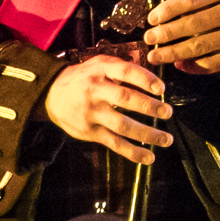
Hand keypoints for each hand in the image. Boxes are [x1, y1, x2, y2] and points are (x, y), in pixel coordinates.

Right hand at [44, 53, 176, 164]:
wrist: (51, 94)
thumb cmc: (83, 78)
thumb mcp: (98, 64)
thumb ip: (122, 67)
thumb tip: (151, 71)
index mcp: (100, 70)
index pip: (125, 71)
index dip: (145, 79)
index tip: (162, 89)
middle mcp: (95, 90)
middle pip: (124, 98)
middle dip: (149, 106)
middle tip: (168, 112)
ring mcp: (92, 113)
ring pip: (122, 125)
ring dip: (146, 133)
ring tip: (166, 139)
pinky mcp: (90, 132)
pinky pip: (114, 143)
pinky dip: (132, 152)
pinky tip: (149, 157)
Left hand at [143, 0, 219, 70]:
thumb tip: (165, 12)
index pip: (190, 0)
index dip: (167, 10)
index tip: (152, 19)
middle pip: (192, 24)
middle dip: (166, 33)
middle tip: (149, 38)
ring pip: (199, 46)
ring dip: (173, 52)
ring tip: (157, 55)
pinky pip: (212, 63)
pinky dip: (192, 66)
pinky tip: (179, 64)